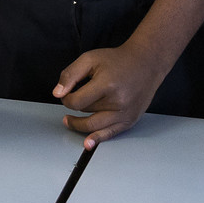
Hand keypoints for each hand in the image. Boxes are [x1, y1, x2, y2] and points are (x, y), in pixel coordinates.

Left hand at [53, 42, 169, 147]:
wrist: (145, 64)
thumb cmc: (117, 61)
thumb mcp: (89, 59)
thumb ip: (70, 75)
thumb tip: (57, 94)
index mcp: (106, 85)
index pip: (77, 102)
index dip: (66, 99)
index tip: (67, 94)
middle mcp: (117, 102)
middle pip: (86, 113)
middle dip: (74, 108)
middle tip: (71, 102)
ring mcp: (125, 113)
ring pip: (94, 126)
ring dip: (79, 125)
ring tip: (70, 121)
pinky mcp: (130, 120)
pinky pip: (110, 133)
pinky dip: (97, 139)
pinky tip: (88, 143)